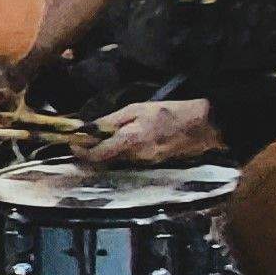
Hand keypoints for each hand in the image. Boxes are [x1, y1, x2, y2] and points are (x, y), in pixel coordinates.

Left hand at [78, 98, 220, 167]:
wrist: (202, 126)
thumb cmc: (168, 112)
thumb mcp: (136, 109)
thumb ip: (110, 121)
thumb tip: (87, 129)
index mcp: (129, 142)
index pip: (96, 155)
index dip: (81, 152)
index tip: (73, 143)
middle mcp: (135, 158)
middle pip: (104, 161)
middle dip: (91, 152)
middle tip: (84, 141)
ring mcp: (145, 164)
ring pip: (116, 162)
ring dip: (106, 153)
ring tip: (102, 139)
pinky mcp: (153, 165)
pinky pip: (129, 161)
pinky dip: (121, 153)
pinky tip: (122, 142)